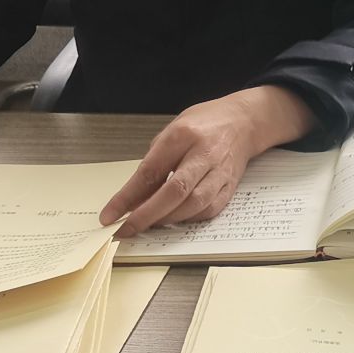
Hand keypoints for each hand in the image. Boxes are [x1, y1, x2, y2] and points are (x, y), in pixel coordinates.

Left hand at [101, 86, 314, 235]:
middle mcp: (203, 154)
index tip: (109, 215)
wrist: (244, 122)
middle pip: (174, 191)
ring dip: (167, 220)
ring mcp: (220, 172)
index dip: (127, 197)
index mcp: (182, 135)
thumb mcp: (171, 131)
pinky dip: (188, 219)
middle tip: (125, 230)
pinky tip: (174, 219)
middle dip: (146, 215)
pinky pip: (208, 210)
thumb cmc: (203, 124)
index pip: (150, 171)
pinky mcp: (230, 187)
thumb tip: (134, 199)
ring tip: (147, 224)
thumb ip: (154, 162)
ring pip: (193, 204)